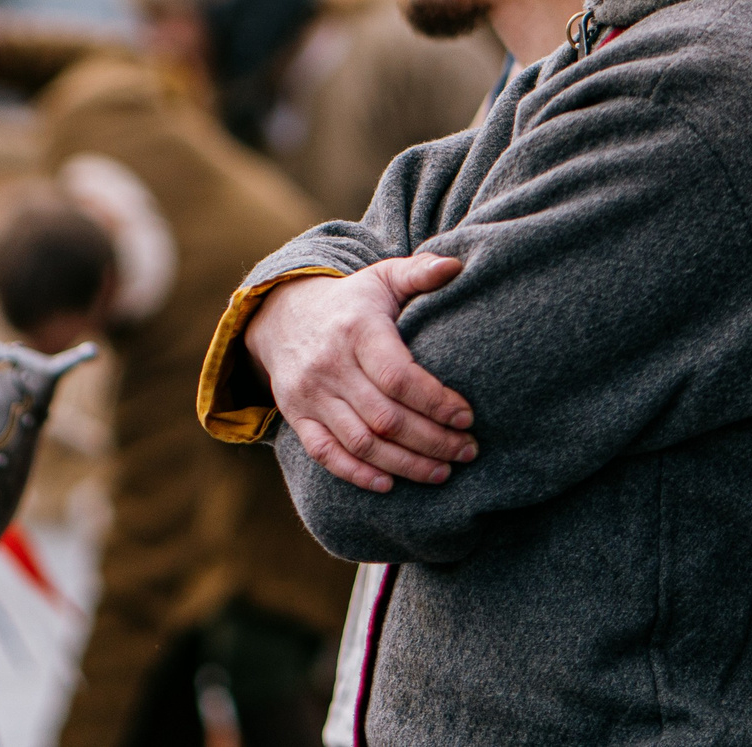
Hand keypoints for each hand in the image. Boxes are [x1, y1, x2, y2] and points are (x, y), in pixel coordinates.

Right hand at [244, 256, 476, 493]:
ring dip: (406, 465)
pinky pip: (326, 454)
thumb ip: (419, 272)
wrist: (283, 314)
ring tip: (443, 472)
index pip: (399, 377)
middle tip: (467, 451)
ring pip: (362, 443)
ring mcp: (310, 393)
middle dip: (433, 441)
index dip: (436, 403)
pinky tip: (391, 483)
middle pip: (386, 418)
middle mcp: (330, 364)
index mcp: (357, 329)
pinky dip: (358, 474)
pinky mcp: (297, 415)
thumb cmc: (351, 301)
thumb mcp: (382, 277)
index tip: (468, 417)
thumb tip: (457, 267)